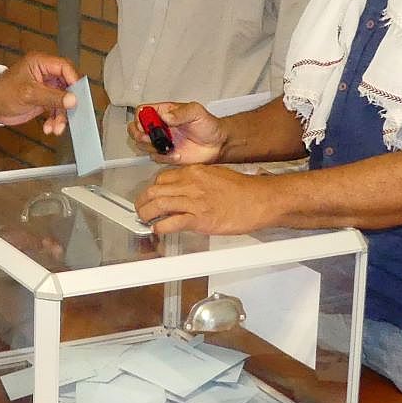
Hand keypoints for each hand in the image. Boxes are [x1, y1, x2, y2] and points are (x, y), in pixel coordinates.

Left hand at [0, 53, 80, 135]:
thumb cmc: (2, 93)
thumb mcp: (29, 95)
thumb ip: (52, 97)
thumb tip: (73, 100)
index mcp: (40, 63)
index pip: (65, 67)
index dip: (74, 81)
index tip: (78, 96)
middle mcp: (44, 73)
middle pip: (67, 85)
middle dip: (68, 103)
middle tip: (71, 115)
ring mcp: (44, 87)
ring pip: (62, 100)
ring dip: (61, 116)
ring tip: (57, 128)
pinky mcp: (42, 99)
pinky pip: (55, 109)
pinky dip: (54, 119)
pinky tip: (49, 128)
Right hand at [128, 101, 227, 164]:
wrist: (219, 145)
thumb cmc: (210, 126)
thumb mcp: (197, 112)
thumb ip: (180, 113)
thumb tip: (165, 116)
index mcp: (165, 112)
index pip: (143, 111)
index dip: (140, 118)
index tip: (148, 125)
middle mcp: (161, 127)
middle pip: (136, 129)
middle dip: (139, 134)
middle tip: (150, 138)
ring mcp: (162, 141)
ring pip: (142, 144)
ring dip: (151, 147)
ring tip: (166, 146)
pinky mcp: (166, 155)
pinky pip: (155, 157)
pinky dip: (163, 158)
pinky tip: (176, 154)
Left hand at [135, 164, 276, 235]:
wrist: (260, 200)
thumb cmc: (244, 190)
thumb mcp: (216, 175)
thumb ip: (198, 180)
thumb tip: (185, 189)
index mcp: (194, 172)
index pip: (162, 178)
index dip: (153, 189)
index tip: (151, 196)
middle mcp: (191, 184)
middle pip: (155, 190)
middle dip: (143, 202)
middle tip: (141, 209)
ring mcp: (194, 201)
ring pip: (159, 205)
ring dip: (147, 215)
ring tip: (145, 220)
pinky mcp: (200, 218)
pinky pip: (172, 222)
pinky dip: (161, 227)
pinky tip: (159, 230)